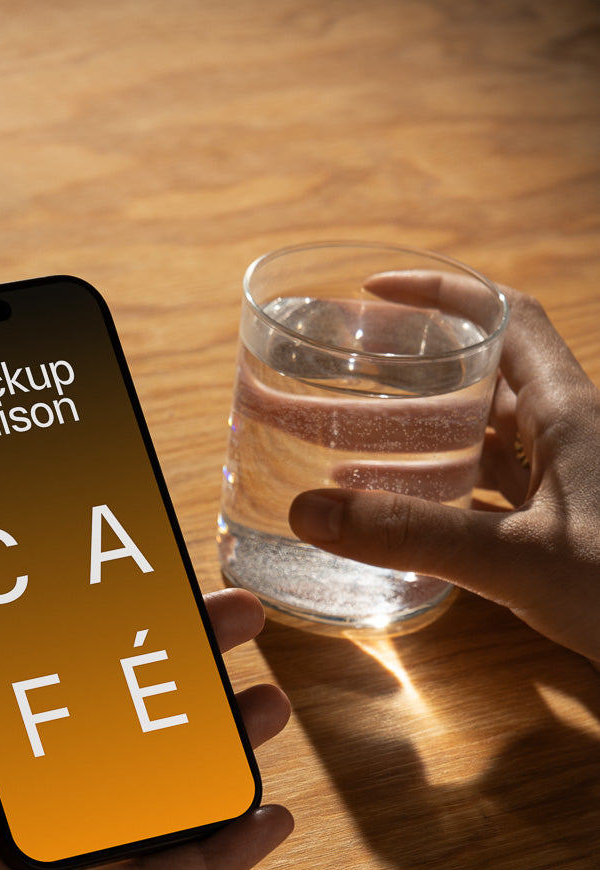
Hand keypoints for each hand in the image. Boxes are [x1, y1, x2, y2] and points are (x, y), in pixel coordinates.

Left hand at [0, 463, 293, 869]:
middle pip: (109, 698)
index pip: (45, 629)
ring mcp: (16, 826)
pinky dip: (204, 857)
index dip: (109, 595)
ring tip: (268, 713)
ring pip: (136, 782)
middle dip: (180, 660)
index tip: (165, 556)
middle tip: (246, 624)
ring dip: (206, 749)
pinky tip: (264, 824)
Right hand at [288, 280, 599, 662]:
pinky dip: (451, 489)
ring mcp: (572, 482)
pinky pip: (500, 489)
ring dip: (432, 432)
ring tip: (358, 442)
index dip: (446, 295)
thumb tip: (310, 512)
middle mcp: (573, 436)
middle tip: (354, 373)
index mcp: (569, 414)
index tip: (379, 296)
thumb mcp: (515, 560)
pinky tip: (410, 513)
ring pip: (493, 436)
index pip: (509, 319)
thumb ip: (413, 536)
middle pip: (491, 375)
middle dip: (421, 366)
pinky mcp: (567, 527)